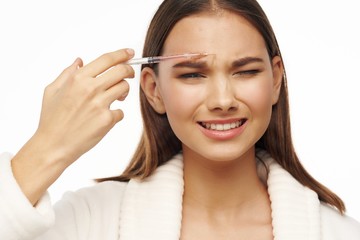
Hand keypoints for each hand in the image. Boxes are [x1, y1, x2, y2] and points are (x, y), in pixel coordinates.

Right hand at [35, 48, 134, 165]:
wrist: (53, 145)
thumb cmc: (51, 119)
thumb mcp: (52, 90)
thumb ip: (67, 73)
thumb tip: (79, 61)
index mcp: (78, 78)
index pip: (107, 59)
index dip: (122, 54)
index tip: (130, 52)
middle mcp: (90, 88)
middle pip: (121, 71)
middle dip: (128, 71)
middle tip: (128, 75)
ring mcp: (100, 104)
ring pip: (124, 88)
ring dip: (123, 91)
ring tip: (116, 97)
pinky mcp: (107, 120)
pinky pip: (121, 111)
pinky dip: (116, 114)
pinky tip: (105, 117)